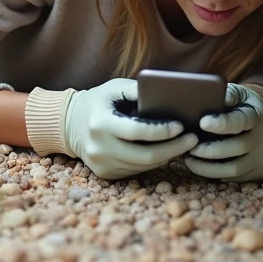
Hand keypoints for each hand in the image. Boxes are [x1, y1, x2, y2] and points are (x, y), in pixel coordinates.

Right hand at [61, 78, 198, 179]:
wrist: (69, 124)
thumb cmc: (100, 101)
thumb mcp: (115, 87)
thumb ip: (139, 91)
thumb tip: (171, 96)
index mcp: (101, 123)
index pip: (137, 132)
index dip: (162, 131)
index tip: (181, 126)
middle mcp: (99, 147)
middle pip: (145, 156)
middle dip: (173, 148)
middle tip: (193, 139)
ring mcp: (101, 164)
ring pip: (143, 166)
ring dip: (167, 156)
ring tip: (184, 145)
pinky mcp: (105, 173)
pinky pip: (136, 171)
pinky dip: (154, 162)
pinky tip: (166, 151)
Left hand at [186, 83, 262, 181]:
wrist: (262, 119)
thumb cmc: (241, 104)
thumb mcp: (237, 93)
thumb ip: (227, 93)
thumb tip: (215, 95)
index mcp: (258, 115)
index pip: (241, 121)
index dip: (222, 123)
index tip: (201, 122)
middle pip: (238, 148)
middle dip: (210, 150)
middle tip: (189, 148)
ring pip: (235, 169)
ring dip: (208, 168)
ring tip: (189, 160)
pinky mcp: (260, 171)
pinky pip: (236, 179)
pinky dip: (216, 175)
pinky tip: (201, 167)